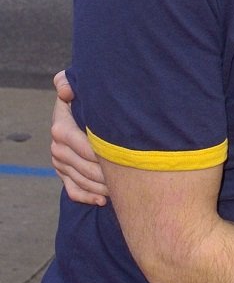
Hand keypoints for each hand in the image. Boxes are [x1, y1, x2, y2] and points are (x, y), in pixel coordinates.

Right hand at [51, 70, 108, 205]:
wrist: (87, 113)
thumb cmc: (90, 100)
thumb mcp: (80, 87)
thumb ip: (68, 83)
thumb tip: (65, 91)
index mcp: (61, 126)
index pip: (76, 142)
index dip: (97, 151)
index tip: (119, 155)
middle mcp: (57, 146)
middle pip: (81, 166)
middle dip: (104, 173)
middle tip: (127, 176)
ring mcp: (59, 162)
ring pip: (80, 180)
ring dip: (100, 187)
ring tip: (121, 189)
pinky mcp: (64, 174)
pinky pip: (73, 191)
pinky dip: (87, 197)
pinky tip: (103, 200)